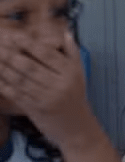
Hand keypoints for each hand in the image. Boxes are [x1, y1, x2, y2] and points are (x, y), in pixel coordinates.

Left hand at [0, 29, 99, 150]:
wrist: (77, 128)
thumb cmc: (76, 98)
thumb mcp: (80, 74)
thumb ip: (72, 53)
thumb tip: (66, 33)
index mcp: (70, 73)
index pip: (47, 54)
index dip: (28, 43)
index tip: (13, 35)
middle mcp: (59, 85)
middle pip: (29, 65)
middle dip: (10, 53)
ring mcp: (46, 98)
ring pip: (20, 79)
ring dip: (3, 67)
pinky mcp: (35, 109)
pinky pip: (16, 93)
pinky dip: (4, 83)